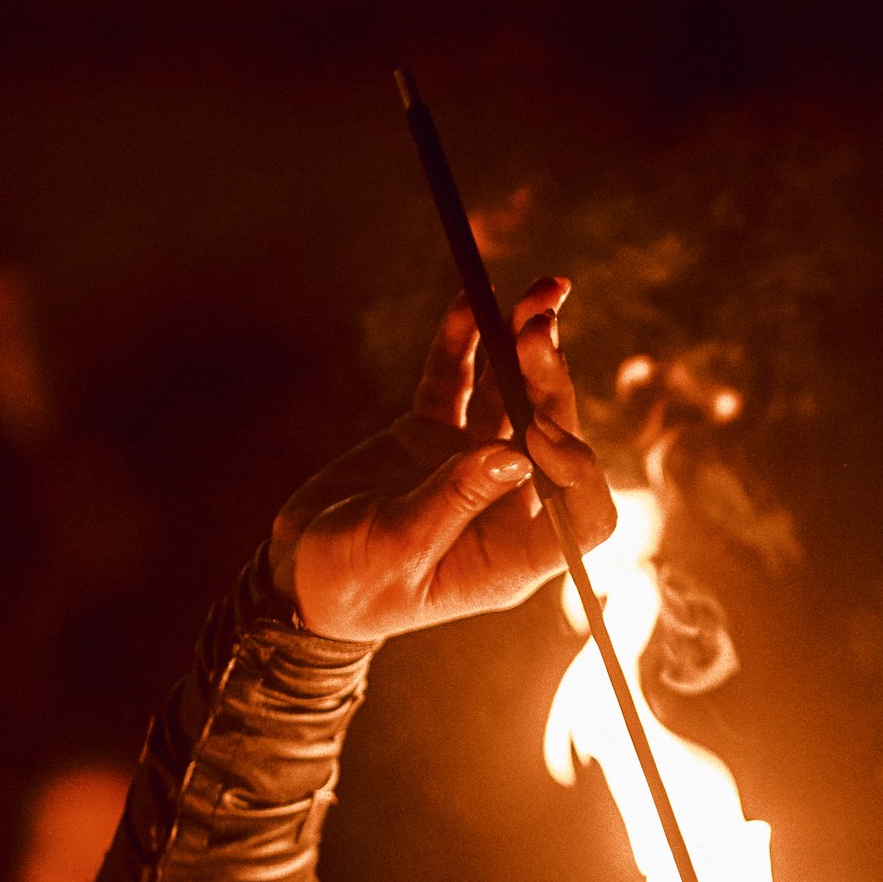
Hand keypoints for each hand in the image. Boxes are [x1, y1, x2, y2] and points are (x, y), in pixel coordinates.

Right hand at [270, 278, 619, 641]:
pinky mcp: (433, 435)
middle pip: (553, 434)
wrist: (298, 574)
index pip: (584, 511)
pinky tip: (470, 301)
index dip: (578, 467)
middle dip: (551, 382)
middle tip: (538, 328)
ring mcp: (473, 464)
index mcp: (514, 553)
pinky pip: (459, 382)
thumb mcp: (396, 550)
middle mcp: (507, 503)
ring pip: (515, 398)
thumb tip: (513, 453)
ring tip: (540, 295)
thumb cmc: (351, 585)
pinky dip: (464, 343)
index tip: (542, 432)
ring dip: (525, 347)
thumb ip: (452, 500)